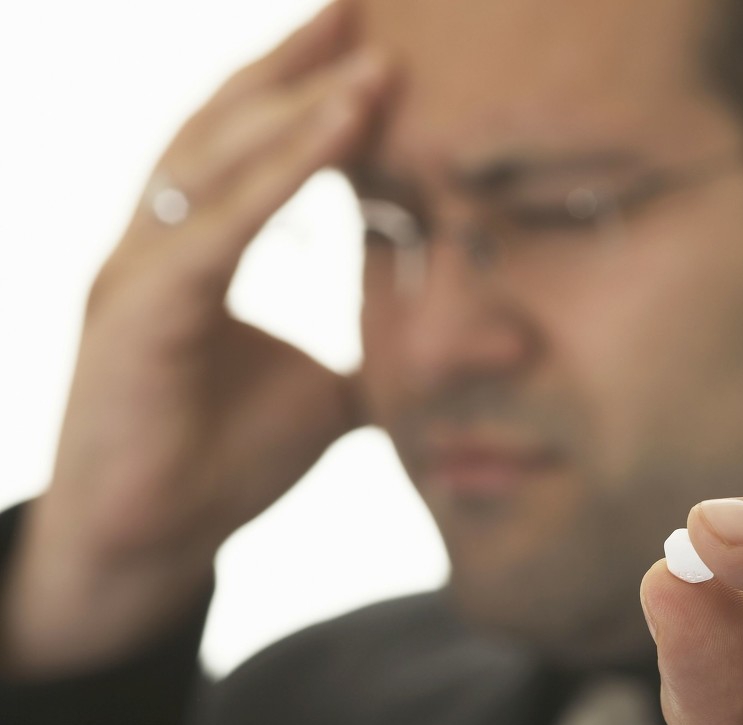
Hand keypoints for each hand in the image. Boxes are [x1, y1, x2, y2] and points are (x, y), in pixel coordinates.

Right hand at [1, 0, 390, 676]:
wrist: (148, 545)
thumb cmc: (220, 463)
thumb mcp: (334, 396)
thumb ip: (397, 363)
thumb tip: (496, 348)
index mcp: (194, 253)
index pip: (246, 149)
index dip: (301, 91)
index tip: (370, 41)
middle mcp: (158, 245)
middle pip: (224, 127)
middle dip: (292, 64)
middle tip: (359, 4)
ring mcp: (139, 274)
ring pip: (215, 163)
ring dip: (291, 104)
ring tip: (362, 55)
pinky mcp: (138, 318)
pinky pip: (213, 232)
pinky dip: (273, 180)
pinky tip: (331, 135)